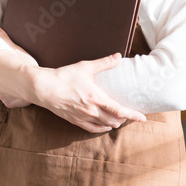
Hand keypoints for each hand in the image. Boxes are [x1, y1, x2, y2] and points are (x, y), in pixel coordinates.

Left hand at [0, 25, 33, 108]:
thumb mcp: (14, 50)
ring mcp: (4, 98)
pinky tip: (18, 94)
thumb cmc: (27, 68)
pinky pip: (10, 102)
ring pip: (0, 95)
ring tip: (11, 85)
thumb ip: (4, 39)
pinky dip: (13, 99)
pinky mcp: (13, 104)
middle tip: (4, 76)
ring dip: (4, 90)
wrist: (39, 85)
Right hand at [28, 53, 145, 132]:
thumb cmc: (64, 76)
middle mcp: (91, 110)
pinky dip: (101, 128)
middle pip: (114, 120)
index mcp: (96, 97)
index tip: (142, 118)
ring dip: (114, 123)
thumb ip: (103, 63)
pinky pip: (92, 129)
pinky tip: (105, 126)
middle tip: (130, 114)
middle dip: (124, 118)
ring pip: (104, 125)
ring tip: (119, 119)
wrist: (44, 88)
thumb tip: (118, 56)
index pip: (119, 110)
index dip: (132, 115)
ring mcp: (83, 117)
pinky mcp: (75, 120)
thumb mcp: (85, 67)